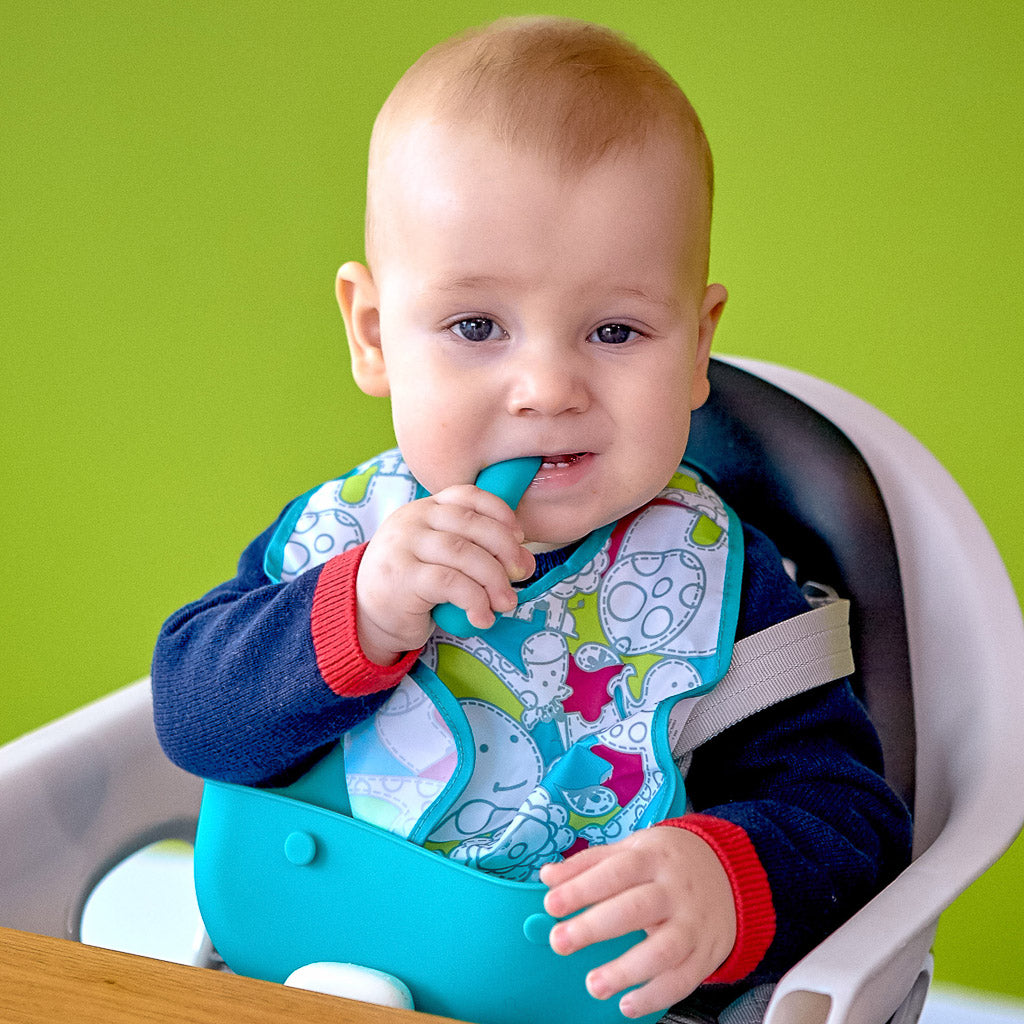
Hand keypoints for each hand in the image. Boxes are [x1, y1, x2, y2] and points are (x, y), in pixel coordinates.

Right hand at [355, 485, 534, 663]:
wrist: (367, 615)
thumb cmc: (414, 585)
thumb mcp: (441, 557)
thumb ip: (474, 549)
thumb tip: (524, 561)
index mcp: (426, 509)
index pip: (468, 496)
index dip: (500, 512)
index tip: (519, 537)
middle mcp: (413, 520)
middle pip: (472, 524)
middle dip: (506, 550)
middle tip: (522, 574)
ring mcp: (404, 547)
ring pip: (464, 554)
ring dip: (494, 580)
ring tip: (506, 602)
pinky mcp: (402, 578)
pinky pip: (451, 584)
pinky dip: (476, 601)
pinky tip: (482, 617)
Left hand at [540, 827, 735, 1018]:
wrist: (731, 872)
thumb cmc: (668, 861)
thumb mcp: (633, 848)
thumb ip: (590, 863)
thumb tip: (548, 876)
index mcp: (653, 857)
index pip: (615, 871)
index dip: (582, 887)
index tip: (551, 904)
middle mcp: (675, 890)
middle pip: (636, 909)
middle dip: (595, 927)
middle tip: (560, 942)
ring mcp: (693, 923)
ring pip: (663, 950)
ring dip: (626, 970)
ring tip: (594, 985)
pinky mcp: (706, 953)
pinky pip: (683, 980)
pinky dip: (655, 996)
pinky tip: (627, 1004)